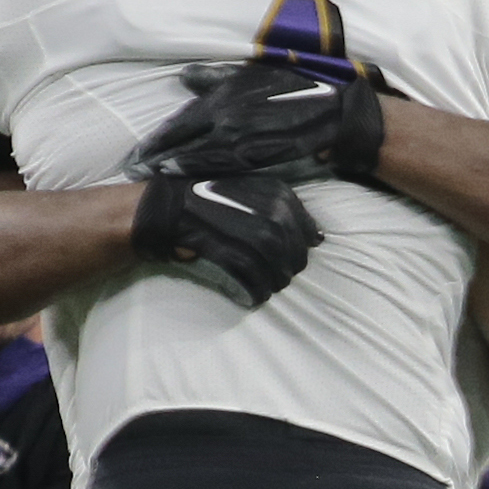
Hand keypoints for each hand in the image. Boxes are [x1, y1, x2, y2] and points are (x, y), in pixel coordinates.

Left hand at [128, 59, 385, 185]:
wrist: (336, 114)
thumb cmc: (299, 90)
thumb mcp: (257, 74)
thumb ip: (219, 78)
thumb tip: (185, 76)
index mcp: (225, 93)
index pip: (180, 120)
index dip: (156, 138)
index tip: (135, 153)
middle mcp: (226, 112)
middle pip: (177, 138)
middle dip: (151, 154)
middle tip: (129, 168)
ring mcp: (239, 134)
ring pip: (192, 153)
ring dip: (166, 166)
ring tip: (144, 178)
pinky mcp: (254, 154)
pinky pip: (217, 165)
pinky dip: (194, 171)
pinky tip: (177, 180)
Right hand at [132, 170, 323, 303]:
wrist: (170, 207)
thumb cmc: (212, 199)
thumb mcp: (252, 192)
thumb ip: (283, 210)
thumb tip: (318, 238)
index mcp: (278, 193)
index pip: (307, 231)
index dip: (301, 250)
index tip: (292, 258)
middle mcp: (270, 211)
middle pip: (294, 253)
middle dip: (289, 269)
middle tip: (279, 278)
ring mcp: (250, 232)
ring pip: (277, 268)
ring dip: (274, 283)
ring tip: (267, 288)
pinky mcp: (231, 252)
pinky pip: (254, 278)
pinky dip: (257, 291)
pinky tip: (254, 296)